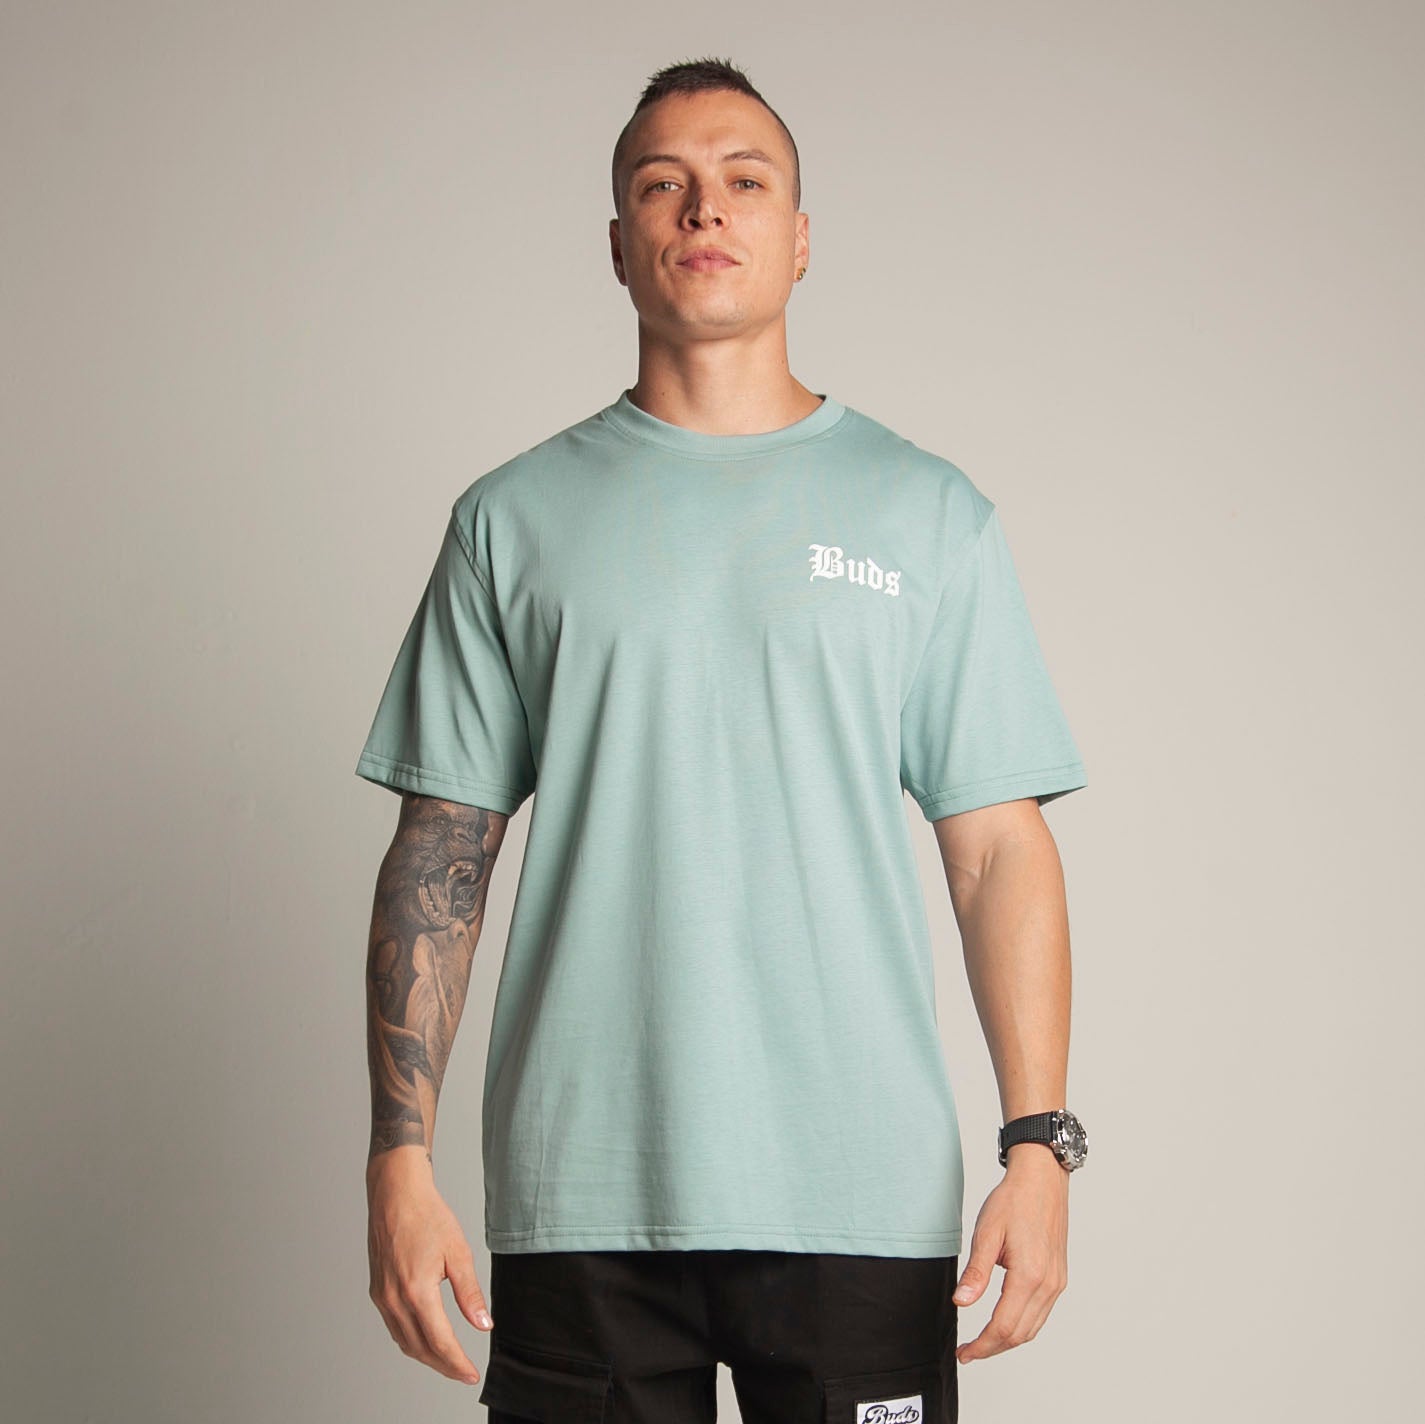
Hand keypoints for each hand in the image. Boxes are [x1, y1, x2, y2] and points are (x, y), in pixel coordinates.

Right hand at [367, 1146, 494, 1383]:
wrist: (396, 1195)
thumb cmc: (428, 1216)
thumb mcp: (458, 1252)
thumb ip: (470, 1293)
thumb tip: (483, 1325)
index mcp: (416, 1292)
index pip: (440, 1342)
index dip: (458, 1363)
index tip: (472, 1375)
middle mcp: (394, 1300)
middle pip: (420, 1349)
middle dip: (444, 1366)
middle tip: (464, 1372)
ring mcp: (382, 1297)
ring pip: (404, 1342)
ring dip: (427, 1356)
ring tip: (449, 1360)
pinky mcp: (377, 1291)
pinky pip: (394, 1327)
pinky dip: (411, 1340)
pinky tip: (426, 1338)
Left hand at [951, 1144, 1068, 1363]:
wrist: (1042, 1179)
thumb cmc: (1014, 1200)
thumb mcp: (987, 1233)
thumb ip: (975, 1272)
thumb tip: (961, 1302)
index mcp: (1029, 1275)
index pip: (1003, 1327)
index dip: (981, 1346)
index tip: (964, 1353)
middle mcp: (1048, 1284)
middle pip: (1019, 1334)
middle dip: (992, 1348)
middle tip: (967, 1352)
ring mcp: (1056, 1282)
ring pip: (1032, 1328)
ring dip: (1007, 1341)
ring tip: (982, 1342)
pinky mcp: (1058, 1277)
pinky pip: (1041, 1314)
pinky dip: (1021, 1326)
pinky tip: (1004, 1322)